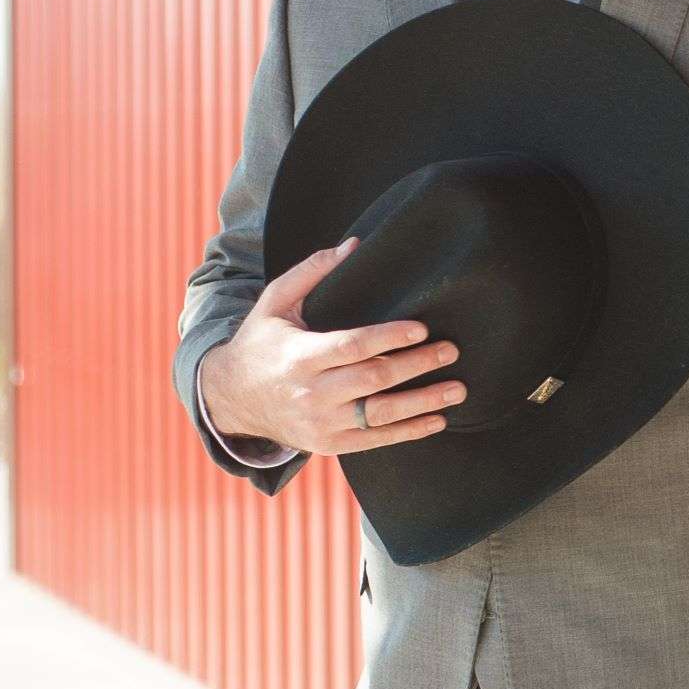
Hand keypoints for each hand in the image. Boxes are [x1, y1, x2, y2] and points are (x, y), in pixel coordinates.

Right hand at [201, 238, 465, 454]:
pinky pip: (377, 440)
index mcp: (299, 356)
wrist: (231, 399)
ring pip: (381, 414)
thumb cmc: (261, 343)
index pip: (352, 346)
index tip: (421, 328)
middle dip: (417, 364)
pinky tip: (439, 419)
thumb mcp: (274, 303)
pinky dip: (410, 431)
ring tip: (457, 388)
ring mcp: (322, 423)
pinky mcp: (330, 444)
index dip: (389, 337)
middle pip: (373, 378)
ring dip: (424, 402)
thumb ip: (311, 272)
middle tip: (451, 350)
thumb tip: (354, 244)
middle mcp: (311, 392)